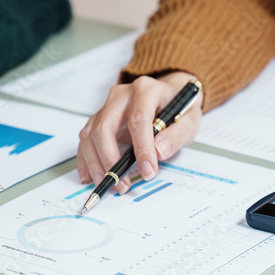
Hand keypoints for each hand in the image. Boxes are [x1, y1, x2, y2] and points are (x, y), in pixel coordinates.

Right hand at [77, 72, 203, 193]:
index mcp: (145, 90)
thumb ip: (176, 136)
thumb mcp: (189, 120)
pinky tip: (89, 176)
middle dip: (110, 160)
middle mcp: (121, 96)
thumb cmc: (178, 107)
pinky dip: (86, 160)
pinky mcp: (99, 119)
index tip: (148, 171)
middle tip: (121, 184)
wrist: (168, 94)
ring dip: (96, 163)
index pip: (138, 120)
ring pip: (90, 135)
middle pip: (104, 128)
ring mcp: (107, 106)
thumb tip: (158, 153)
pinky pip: (86, 140)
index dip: (142, 148)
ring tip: (108, 184)